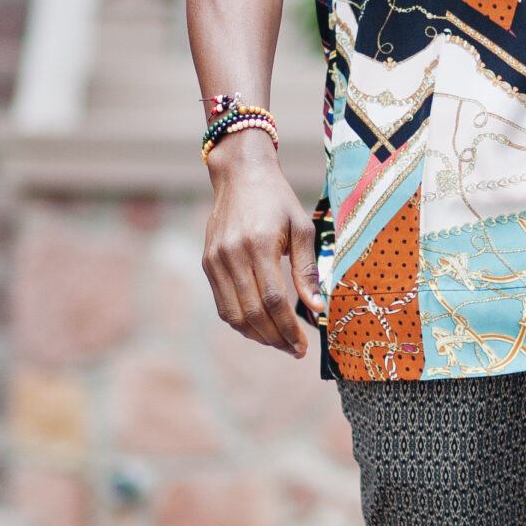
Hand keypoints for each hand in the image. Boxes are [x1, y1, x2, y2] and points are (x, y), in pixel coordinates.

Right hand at [201, 133, 321, 357]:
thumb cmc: (277, 200)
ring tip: (279, 342)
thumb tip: (317, 308)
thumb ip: (307, 269)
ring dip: (257, 336)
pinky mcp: (208, 263)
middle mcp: (232, 256)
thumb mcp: (301, 228)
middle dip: (276, 338)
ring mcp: (216, 261)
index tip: (303, 346)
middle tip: (295, 350)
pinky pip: (222, 304)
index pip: (273, 301)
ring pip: (234, 315)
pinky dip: (240, 322)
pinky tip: (260, 327)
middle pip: (253, 313)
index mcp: (259, 245)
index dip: (289, 329)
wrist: (240, 175)